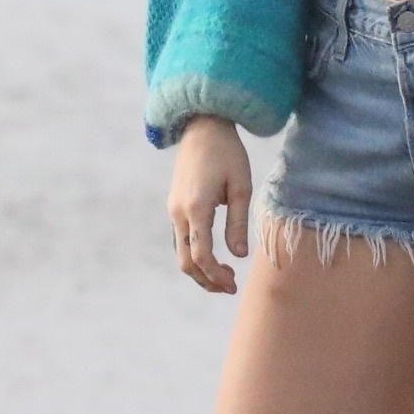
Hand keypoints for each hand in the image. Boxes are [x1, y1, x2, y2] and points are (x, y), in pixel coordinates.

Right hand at [167, 118, 254, 294]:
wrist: (202, 126)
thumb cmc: (227, 153)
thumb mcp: (241, 187)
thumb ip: (238, 223)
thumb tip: (239, 255)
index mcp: (196, 208)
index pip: (201, 256)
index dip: (216, 276)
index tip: (233, 284)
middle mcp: (179, 212)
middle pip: (185, 261)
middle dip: (206, 279)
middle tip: (229, 286)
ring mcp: (173, 209)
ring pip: (180, 252)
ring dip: (200, 268)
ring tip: (225, 273)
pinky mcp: (174, 205)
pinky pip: (181, 239)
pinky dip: (194, 253)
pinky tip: (213, 254)